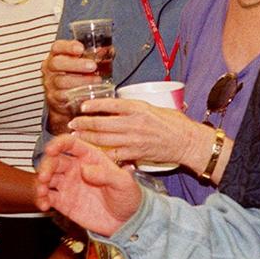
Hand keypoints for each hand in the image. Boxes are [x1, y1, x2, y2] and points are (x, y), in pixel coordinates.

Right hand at [35, 134, 141, 236]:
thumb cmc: (129, 197)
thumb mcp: (123, 183)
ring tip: (42, 191)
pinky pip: (47, 197)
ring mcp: (68, 185)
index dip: (58, 144)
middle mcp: (76, 169)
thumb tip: (85, 169)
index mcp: (90, 158)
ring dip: (40, 183)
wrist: (127, 222)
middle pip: (54, 161)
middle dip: (46, 166)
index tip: (50, 150)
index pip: (70, 144)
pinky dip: (41, 199)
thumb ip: (106, 174)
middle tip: (45, 177)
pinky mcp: (64, 202)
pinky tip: (44, 204)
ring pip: (47, 178)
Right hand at [42, 39, 99, 132]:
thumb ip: (94, 55)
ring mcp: (50, 84)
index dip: (68, 46)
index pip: (57, 47)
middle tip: (92, 66)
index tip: (81, 48)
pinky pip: (64, 96)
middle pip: (57, 63)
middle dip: (76, 64)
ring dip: (80, 80)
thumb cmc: (73, 75)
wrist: (63, 98)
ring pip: (61, 81)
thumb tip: (109, 50)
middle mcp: (50, 69)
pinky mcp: (54, 98)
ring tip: (96, 80)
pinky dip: (78, 94)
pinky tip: (89, 92)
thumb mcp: (81, 62)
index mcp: (55, 55)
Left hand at [69, 98, 207, 170]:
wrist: (187, 142)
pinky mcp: (136, 154)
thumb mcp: (153, 107)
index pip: (111, 104)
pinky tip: (91, 152)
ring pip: (104, 139)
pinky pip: (113, 154)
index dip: (94, 105)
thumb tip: (115, 106)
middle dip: (84, 124)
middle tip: (72, 123)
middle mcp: (134, 123)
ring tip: (76, 136)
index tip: (83, 107)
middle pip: (102, 123)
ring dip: (87, 138)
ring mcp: (134, 140)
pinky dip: (100, 153)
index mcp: (138, 108)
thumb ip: (134, 108)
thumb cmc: (173, 123)